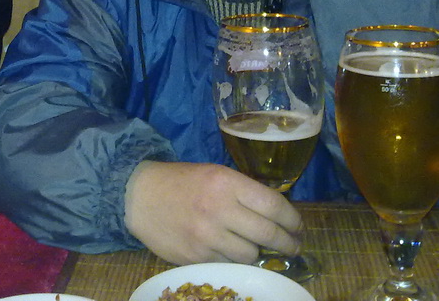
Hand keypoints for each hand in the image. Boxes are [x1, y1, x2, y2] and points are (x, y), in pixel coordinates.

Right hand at [124, 161, 301, 265]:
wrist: (139, 196)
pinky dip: (235, 260)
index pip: (274, 206)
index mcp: (226, 183)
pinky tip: (233, 252)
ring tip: (257, 248)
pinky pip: (229, 265)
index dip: (293, 220)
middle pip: (268, 234)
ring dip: (258, 253)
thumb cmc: (181, 182)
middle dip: (288, 243)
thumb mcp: (215, 174)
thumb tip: (277, 214)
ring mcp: (207, 236)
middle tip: (293, 246)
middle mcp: (219, 209)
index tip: (298, 227)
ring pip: (251, 255)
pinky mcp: (196, 256)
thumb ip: (243, 192)